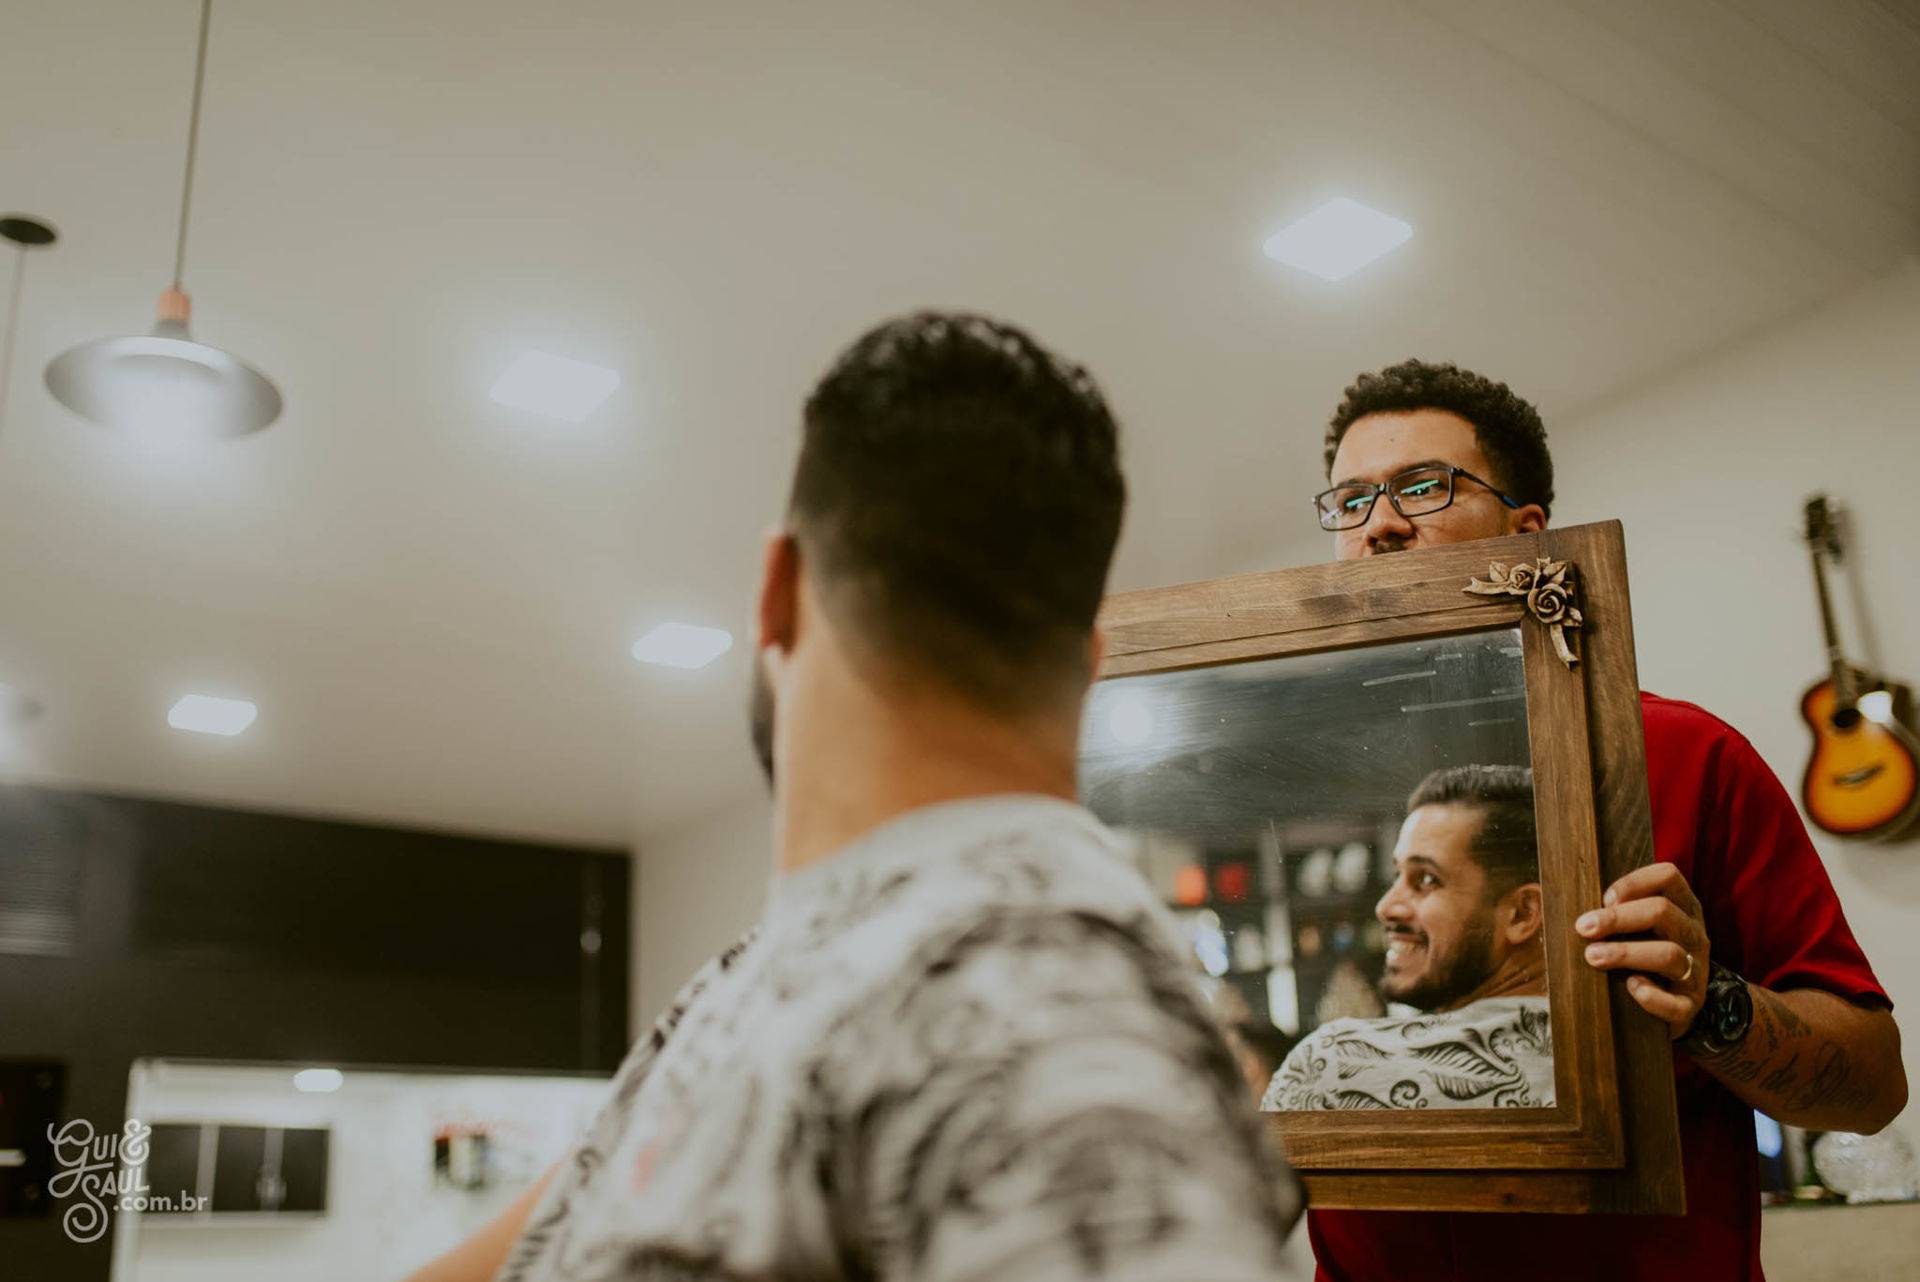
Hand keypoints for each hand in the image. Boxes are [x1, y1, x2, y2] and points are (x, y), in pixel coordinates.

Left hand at [1575, 863, 1709, 1039]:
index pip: (1668, 876)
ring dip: (1626, 953)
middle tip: (1583, 927)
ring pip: (1669, 954)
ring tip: (1592, 956)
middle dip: (1618, 918)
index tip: (1604, 898)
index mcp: (1682, 906)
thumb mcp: (1637, 926)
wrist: (1669, 1004)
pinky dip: (1652, 996)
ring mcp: (1697, 969)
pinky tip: (1631, 988)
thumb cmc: (1642, 952)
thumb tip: (1564, 901)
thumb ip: (1614, 910)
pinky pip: (1676, 1003)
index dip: (1634, 883)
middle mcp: (1693, 933)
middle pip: (1663, 912)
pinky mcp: (1690, 1004)